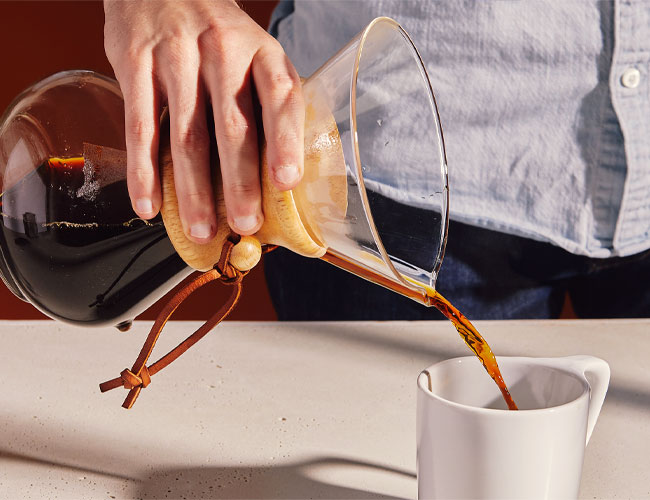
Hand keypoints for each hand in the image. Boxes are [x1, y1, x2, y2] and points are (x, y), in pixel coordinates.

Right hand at [103, 0, 303, 241]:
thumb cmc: (218, 34)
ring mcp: (175, 56)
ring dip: (194, 191)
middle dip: (240, 184)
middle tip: (244, 224)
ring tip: (201, 229)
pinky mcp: (134, 63)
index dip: (285, 141)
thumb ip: (267, 103)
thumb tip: (282, 177)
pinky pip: (138, 127)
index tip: (286, 181)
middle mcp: (222, 51)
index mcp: (261, 52)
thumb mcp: (255, 53)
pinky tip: (148, 206)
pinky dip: (143, 172)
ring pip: (187, 135)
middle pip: (233, 127)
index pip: (280, 97)